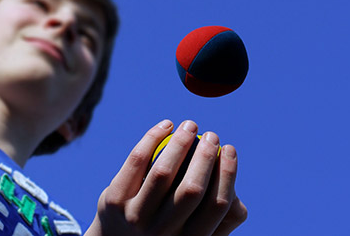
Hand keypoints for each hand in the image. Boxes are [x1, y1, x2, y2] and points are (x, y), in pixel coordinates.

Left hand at [87, 120, 246, 235]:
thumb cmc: (164, 230)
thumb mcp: (191, 233)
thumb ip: (216, 219)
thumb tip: (236, 192)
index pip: (216, 206)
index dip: (227, 173)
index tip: (229, 148)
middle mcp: (162, 235)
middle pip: (191, 189)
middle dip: (205, 157)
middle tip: (212, 135)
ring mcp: (135, 219)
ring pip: (162, 172)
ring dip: (180, 143)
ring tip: (190, 125)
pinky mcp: (114, 201)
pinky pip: (137, 161)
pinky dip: (153, 138)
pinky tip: (166, 126)